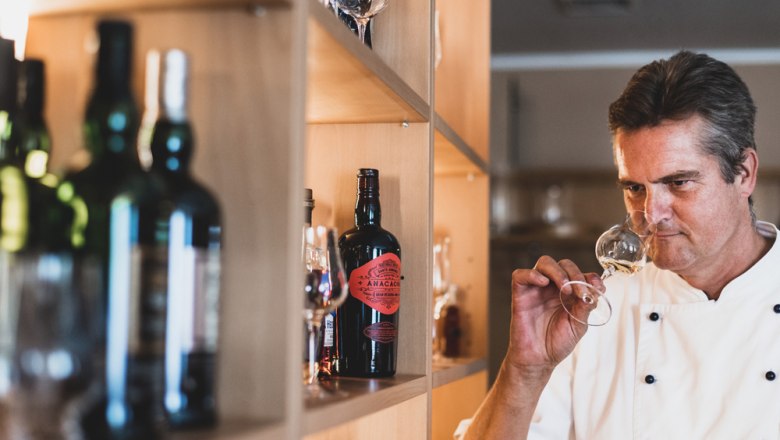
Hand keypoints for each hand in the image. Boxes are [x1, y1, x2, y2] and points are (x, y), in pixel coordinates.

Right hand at [505, 256, 603, 372]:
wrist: (538, 359)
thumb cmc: (557, 343)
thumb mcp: (578, 326)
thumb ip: (586, 307)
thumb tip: (595, 289)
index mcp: (569, 294)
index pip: (580, 274)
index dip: (589, 276)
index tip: (597, 287)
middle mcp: (553, 288)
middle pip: (563, 264)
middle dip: (575, 274)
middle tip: (580, 292)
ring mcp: (536, 289)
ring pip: (545, 263)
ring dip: (558, 271)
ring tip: (565, 288)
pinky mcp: (520, 294)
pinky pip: (521, 275)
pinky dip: (532, 274)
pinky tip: (543, 282)